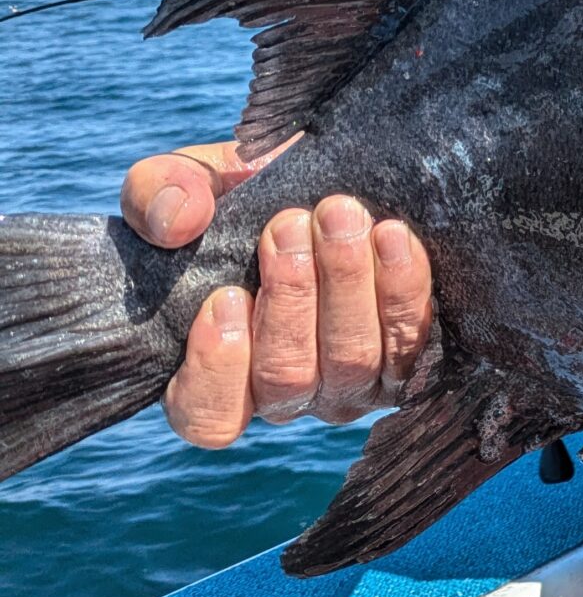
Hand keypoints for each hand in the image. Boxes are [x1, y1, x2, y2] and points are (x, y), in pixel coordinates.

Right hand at [122, 142, 433, 448]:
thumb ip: (158, 195)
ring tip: (340, 216)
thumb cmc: (235, 198)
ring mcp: (349, 383)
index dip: (217, 368)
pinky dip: (402, 288)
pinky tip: (391, 235)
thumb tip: (176, 221)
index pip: (209, 415)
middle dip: (291, 298)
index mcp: (216, 373)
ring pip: (351, 360)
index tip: (227, 296)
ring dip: (346, 285)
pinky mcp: (407, 360)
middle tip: (292, 225)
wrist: (320, 181)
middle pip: (288, 378)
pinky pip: (410, 342)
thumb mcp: (184, 185)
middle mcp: (285, 393)